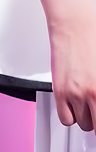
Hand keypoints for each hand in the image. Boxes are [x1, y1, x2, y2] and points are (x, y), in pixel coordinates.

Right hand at [51, 13, 95, 131]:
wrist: (75, 27)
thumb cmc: (95, 42)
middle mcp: (93, 94)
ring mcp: (76, 94)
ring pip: (84, 125)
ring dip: (87, 117)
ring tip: (88, 104)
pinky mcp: (60, 91)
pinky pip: (66, 119)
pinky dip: (70, 116)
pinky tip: (75, 104)